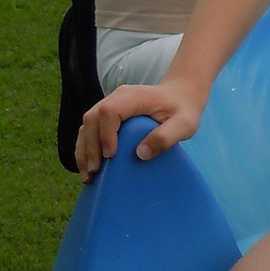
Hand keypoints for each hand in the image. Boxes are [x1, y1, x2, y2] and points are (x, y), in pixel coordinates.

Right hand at [76, 78, 203, 180]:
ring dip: (83, 150)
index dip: (106, 133)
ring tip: (88, 175)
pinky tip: (88, 167)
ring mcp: (109, 105)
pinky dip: (85, 148)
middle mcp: (117, 98)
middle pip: (92, 118)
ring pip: (86, 125)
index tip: (112, 155)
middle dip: (90, 146)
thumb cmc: (183, 109)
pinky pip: (89, 130)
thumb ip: (167, 137)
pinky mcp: (107, 116)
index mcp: (133, 96)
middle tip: (95, 171)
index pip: (109, 111)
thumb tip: (140, 154)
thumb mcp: (185, 124)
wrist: (180, 95)